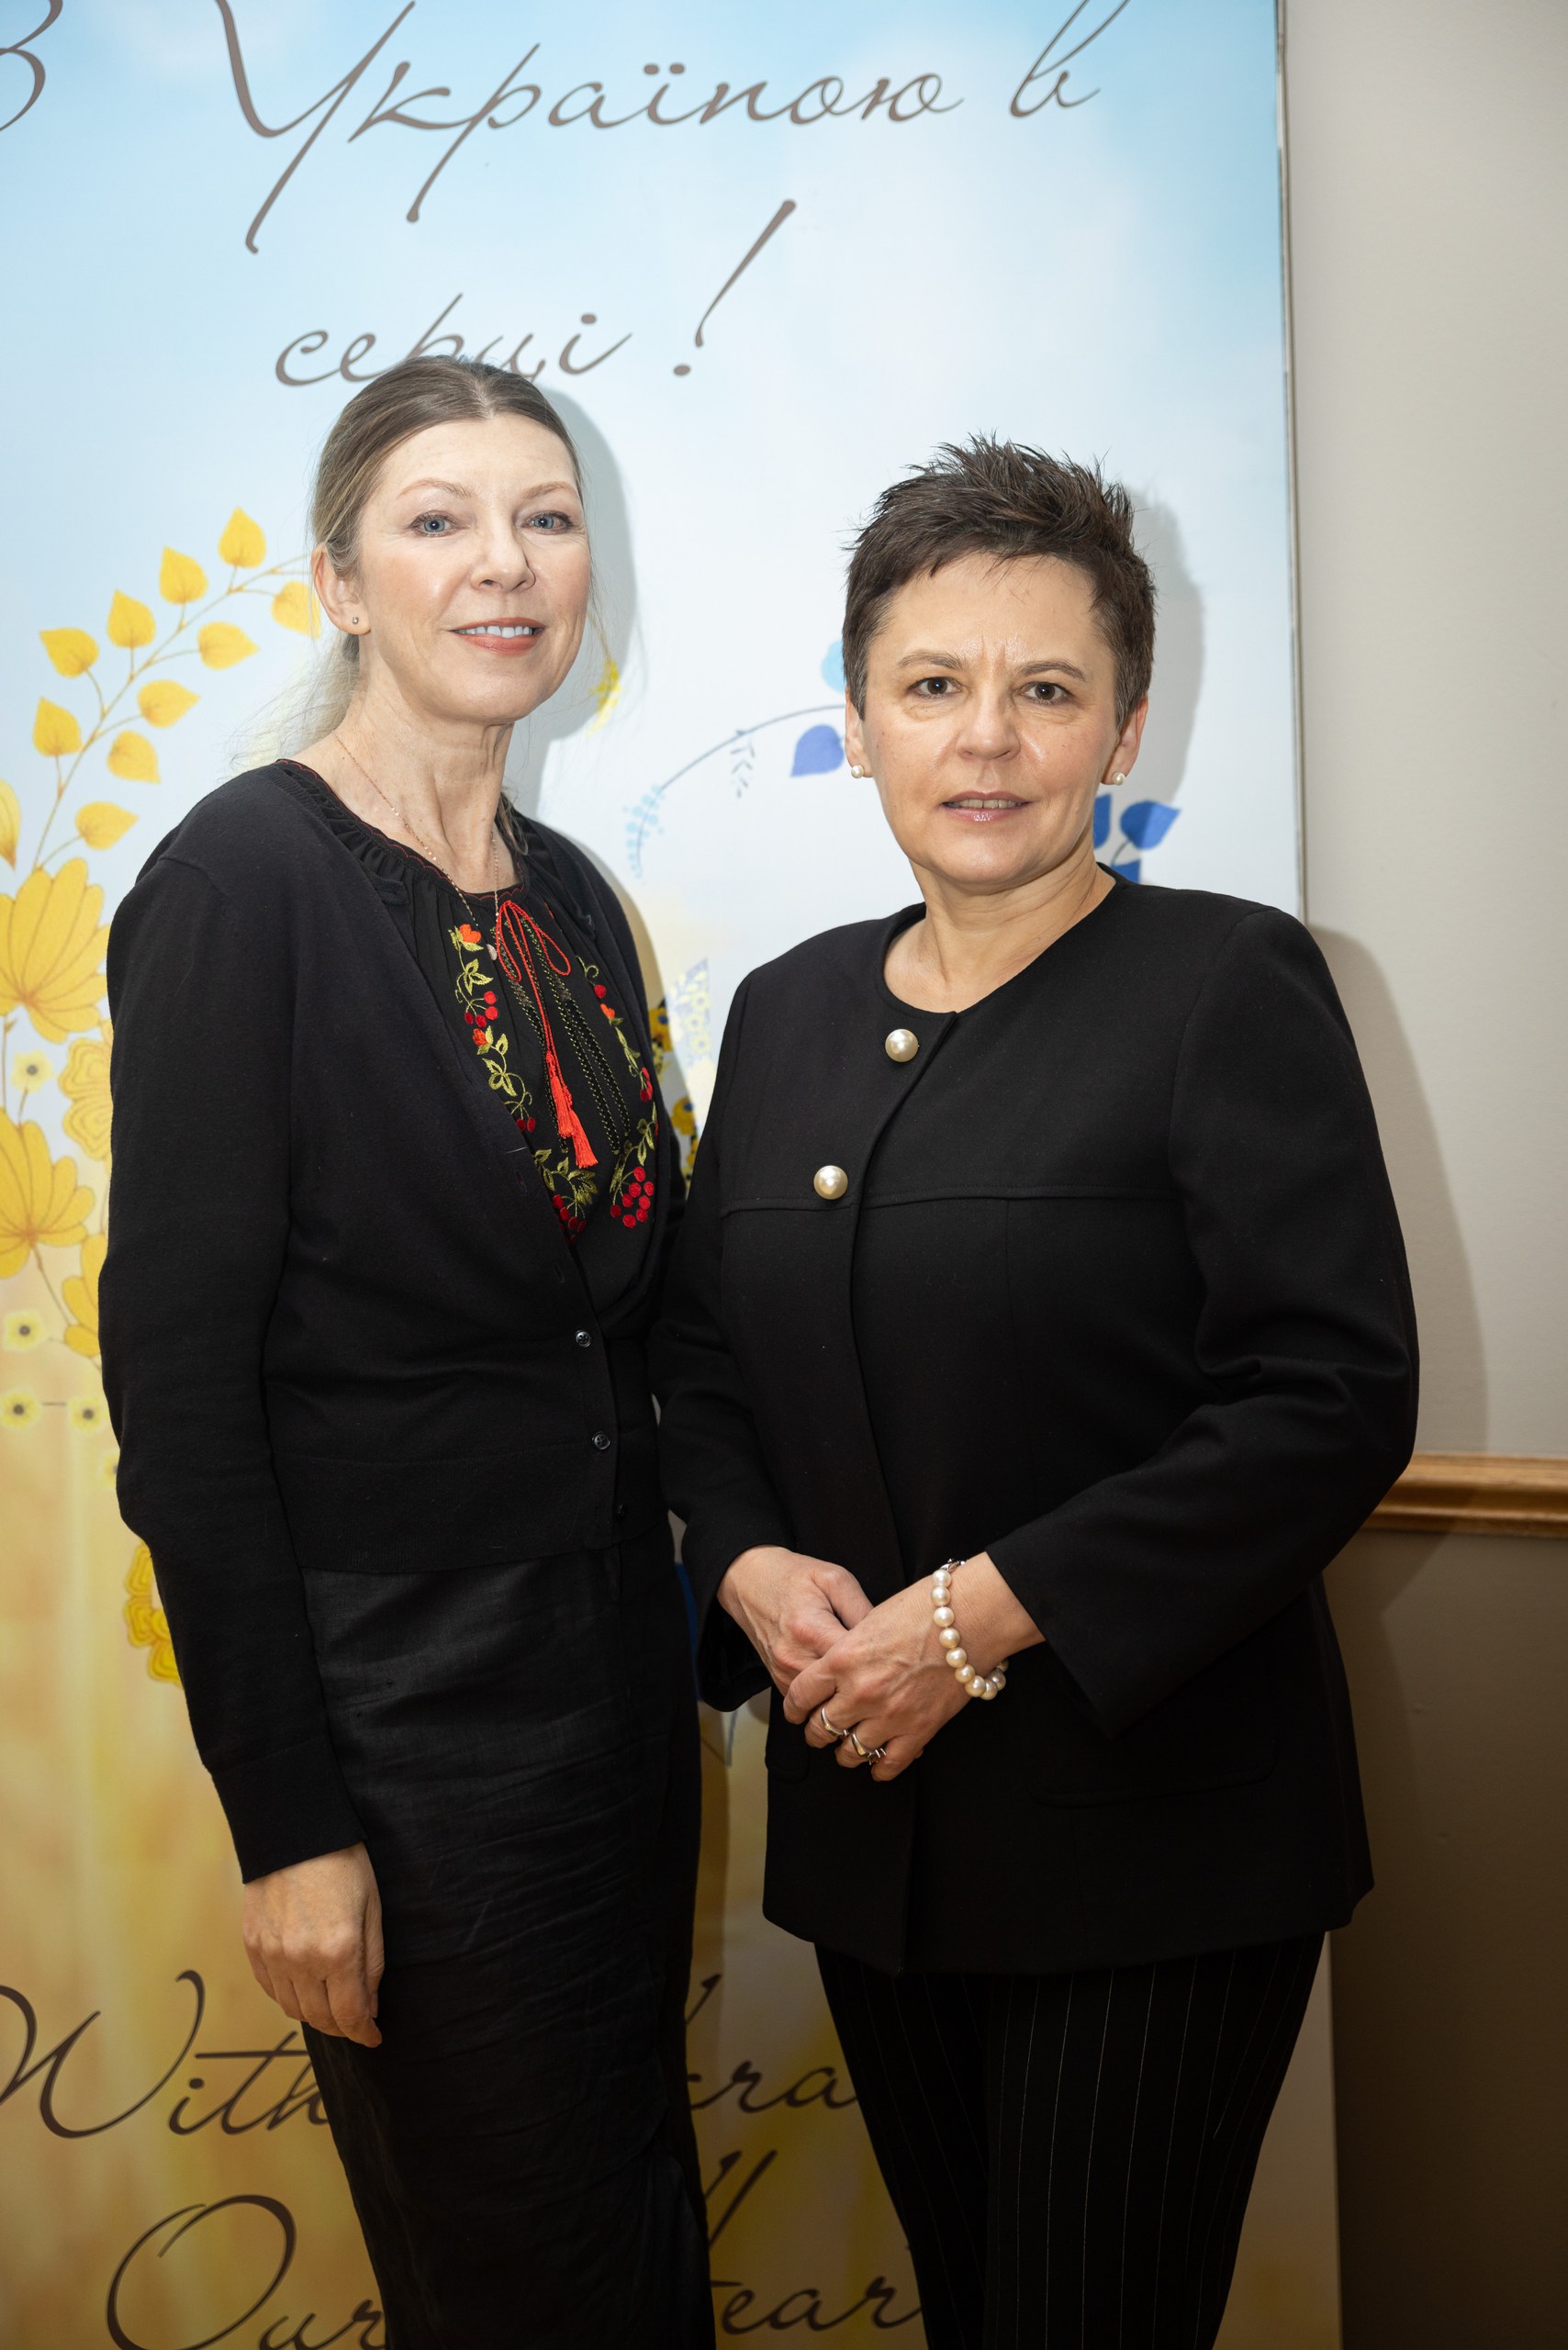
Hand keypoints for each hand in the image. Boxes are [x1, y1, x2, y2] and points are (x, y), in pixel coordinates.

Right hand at [242, 1843, 384, 2047]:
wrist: (294, 1830)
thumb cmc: (343, 1863)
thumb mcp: (372, 1908)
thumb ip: (372, 1962)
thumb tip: (369, 2005)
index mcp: (339, 1951)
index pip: (349, 2015)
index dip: (363, 2033)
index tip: (373, 2037)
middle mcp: (301, 1961)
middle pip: (320, 2018)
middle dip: (341, 2027)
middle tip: (355, 2023)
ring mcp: (272, 1955)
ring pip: (292, 2009)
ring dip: (314, 2015)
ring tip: (331, 2006)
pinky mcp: (252, 1946)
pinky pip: (270, 1988)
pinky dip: (288, 1997)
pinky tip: (303, 1988)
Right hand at [717, 1544, 872, 1695]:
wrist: (749, 1582)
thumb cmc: (793, 1577)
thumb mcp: (834, 1579)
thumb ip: (861, 1609)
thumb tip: (886, 1638)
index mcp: (810, 1629)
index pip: (854, 1663)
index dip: (879, 1662)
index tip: (894, 1657)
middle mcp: (794, 1658)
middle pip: (842, 1689)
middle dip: (866, 1683)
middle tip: (885, 1672)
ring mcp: (783, 1674)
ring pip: (827, 1701)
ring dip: (847, 1692)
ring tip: (865, 1676)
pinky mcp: (779, 1682)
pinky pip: (811, 1700)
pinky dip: (828, 1694)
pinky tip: (841, 1679)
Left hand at [786, 1551, 1041, 1782]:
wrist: (967, 1620)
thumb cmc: (921, 1608)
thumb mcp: (870, 1619)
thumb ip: (849, 1648)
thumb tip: (839, 1665)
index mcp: (842, 1658)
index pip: (801, 1695)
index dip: (794, 1708)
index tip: (796, 1712)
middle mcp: (859, 1691)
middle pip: (821, 1728)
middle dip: (816, 1733)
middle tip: (819, 1732)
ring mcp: (888, 1715)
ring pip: (850, 1752)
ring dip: (844, 1753)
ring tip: (846, 1751)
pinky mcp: (918, 1730)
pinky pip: (889, 1763)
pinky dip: (880, 1769)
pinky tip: (877, 1766)